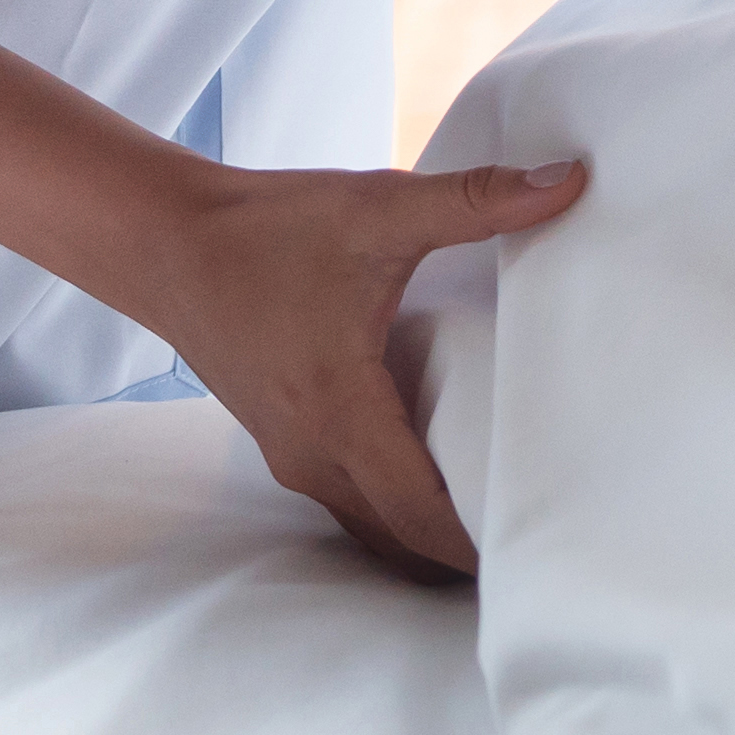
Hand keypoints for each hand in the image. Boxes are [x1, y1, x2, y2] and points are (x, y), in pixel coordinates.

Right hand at [86, 141, 583, 577]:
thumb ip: (476, 200)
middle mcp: (314, 455)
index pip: (422, 515)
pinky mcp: (285, 444)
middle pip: (405, 539)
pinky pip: (352, 503)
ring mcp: (294, 457)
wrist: (167, 242)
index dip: (482, 542)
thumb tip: (567, 181)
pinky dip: (398, 514)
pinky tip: (441, 488)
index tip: (543, 548)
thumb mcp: (379, 209)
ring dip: (431, 537)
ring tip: (505, 526)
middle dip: (469, 552)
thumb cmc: (269, 230)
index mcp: (341, 415)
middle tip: (546, 543)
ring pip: (375, 528)